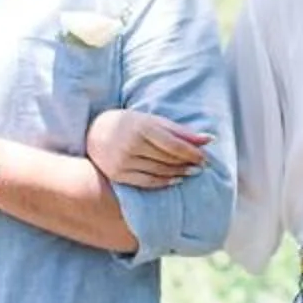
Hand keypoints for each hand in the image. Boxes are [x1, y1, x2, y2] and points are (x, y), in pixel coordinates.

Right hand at [86, 107, 211, 189]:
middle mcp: (131, 145)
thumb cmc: (128, 124)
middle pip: (168, 158)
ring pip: (160, 171)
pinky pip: (148, 182)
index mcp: (141, 127)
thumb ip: (179, 131)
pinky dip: (164, 182)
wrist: (93, 133)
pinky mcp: (119, 175)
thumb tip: (209, 139)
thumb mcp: (152, 121)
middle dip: (187, 162)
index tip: (205, 156)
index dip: (192, 152)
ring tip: (191, 171)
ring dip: (179, 172)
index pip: (174, 145)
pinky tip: (176, 179)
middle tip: (201, 164)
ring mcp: (124, 162)